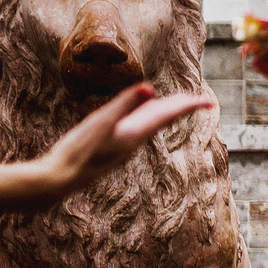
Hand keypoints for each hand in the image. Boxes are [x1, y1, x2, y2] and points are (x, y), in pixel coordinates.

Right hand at [34, 84, 210, 195]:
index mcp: (135, 134)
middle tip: (200, 100)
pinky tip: (141, 117)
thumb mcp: (100, 123)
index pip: (168, 115)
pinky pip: (135, 128)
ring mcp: (122, 145)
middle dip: (181, 108)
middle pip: (163, 119)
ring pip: (150, 124)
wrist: (58, 180)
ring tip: (176, 103)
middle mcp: (133, 141)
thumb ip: (124, 104)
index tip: (208, 102)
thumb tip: (149, 87)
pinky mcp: (111, 147)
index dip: (188, 106)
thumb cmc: (77, 151)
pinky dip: (145, 118)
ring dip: (165, 112)